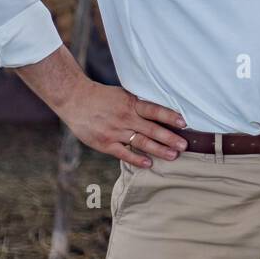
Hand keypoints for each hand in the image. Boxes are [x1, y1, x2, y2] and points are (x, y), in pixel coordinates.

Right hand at [56, 79, 188, 167]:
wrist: (74, 99)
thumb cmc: (102, 97)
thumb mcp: (123, 95)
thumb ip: (139, 104)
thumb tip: (160, 112)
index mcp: (131, 104)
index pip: (154, 110)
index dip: (169, 116)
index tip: (184, 123)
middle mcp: (125, 118)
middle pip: (151, 129)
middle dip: (169, 138)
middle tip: (185, 145)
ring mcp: (115, 132)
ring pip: (141, 142)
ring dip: (158, 150)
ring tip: (173, 156)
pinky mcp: (105, 143)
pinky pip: (124, 153)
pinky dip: (136, 159)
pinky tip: (149, 164)